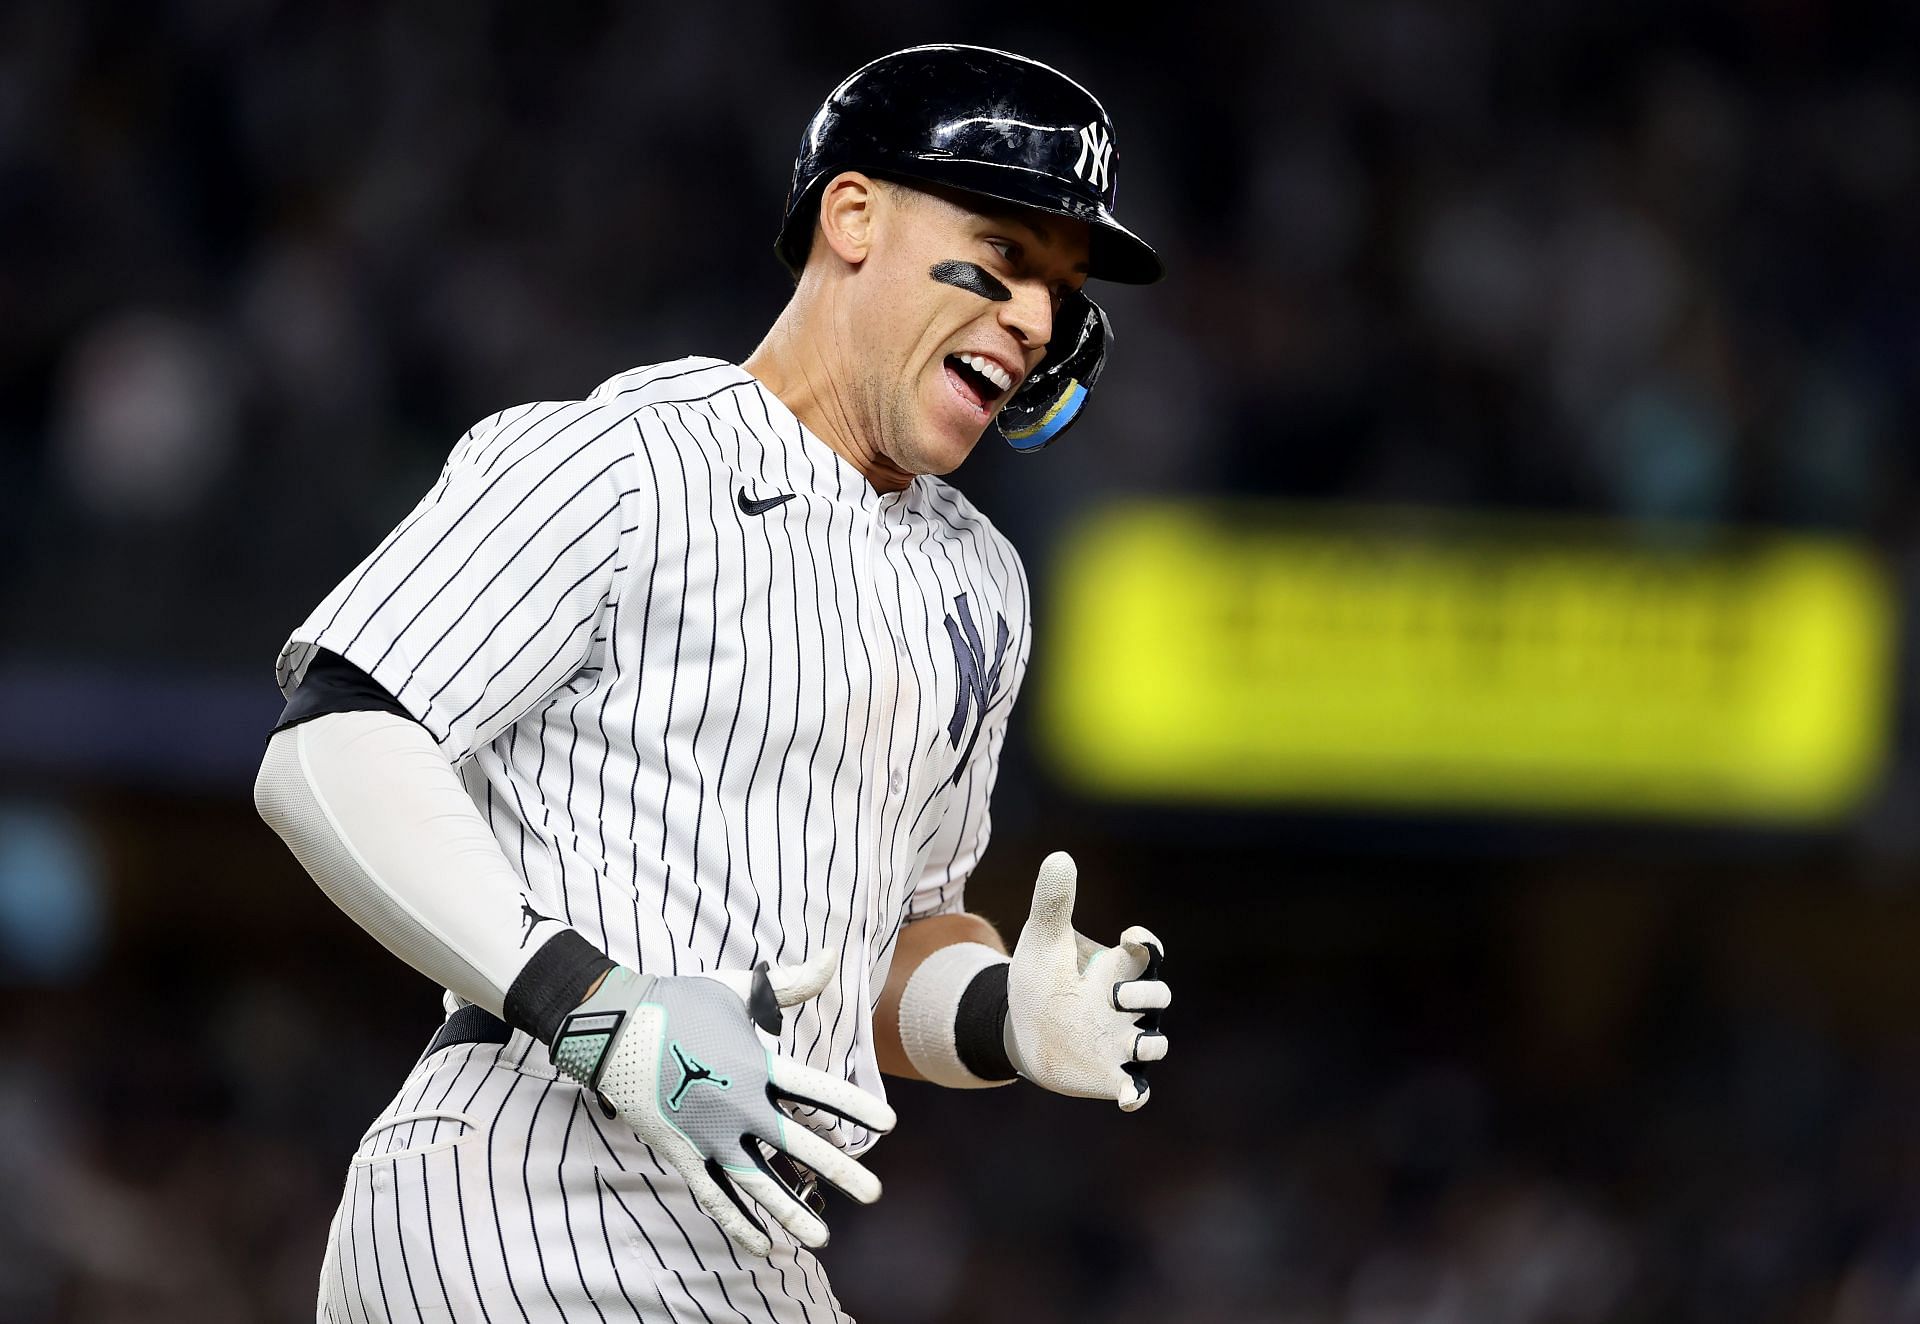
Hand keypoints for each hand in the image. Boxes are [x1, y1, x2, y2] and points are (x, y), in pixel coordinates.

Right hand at [550, 952, 895, 1255]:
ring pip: (758, 1183)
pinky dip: (737, 1222)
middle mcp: (738, 1105)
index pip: (817, 1091)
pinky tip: (763, 1244)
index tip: (889, 1126)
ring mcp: (708, 1134)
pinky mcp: (682, 1153)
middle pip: (797, 1146)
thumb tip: (833, 954)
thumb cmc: (679, 1002)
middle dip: (839, 1171)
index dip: (855, 1108)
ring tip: (823, 1238)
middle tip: (873, 1194)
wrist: (613, 1026)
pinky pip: (714, 1196)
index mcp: (755, 1065)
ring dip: (791, 1211)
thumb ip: (789, 983)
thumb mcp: (737, 989)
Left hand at [1005, 851, 1169, 1109]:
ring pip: (1155, 1043)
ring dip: (1147, 1043)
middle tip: (1113, 993)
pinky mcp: (1110, 1075)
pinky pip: (1137, 1088)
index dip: (1148, 944)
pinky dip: (1138, 1094)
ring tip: (1127, 1042)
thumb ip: (1052, 902)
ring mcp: (1121, 1042)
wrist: (1021, 1028)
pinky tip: (1129, 1098)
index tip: (1131, 936)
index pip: (1147, 953)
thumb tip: (1059, 857)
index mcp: (1116, 968)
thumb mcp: (1041, 940)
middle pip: (1159, 995)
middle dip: (1145, 993)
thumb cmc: (1039, 980)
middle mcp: (1127, 1006)